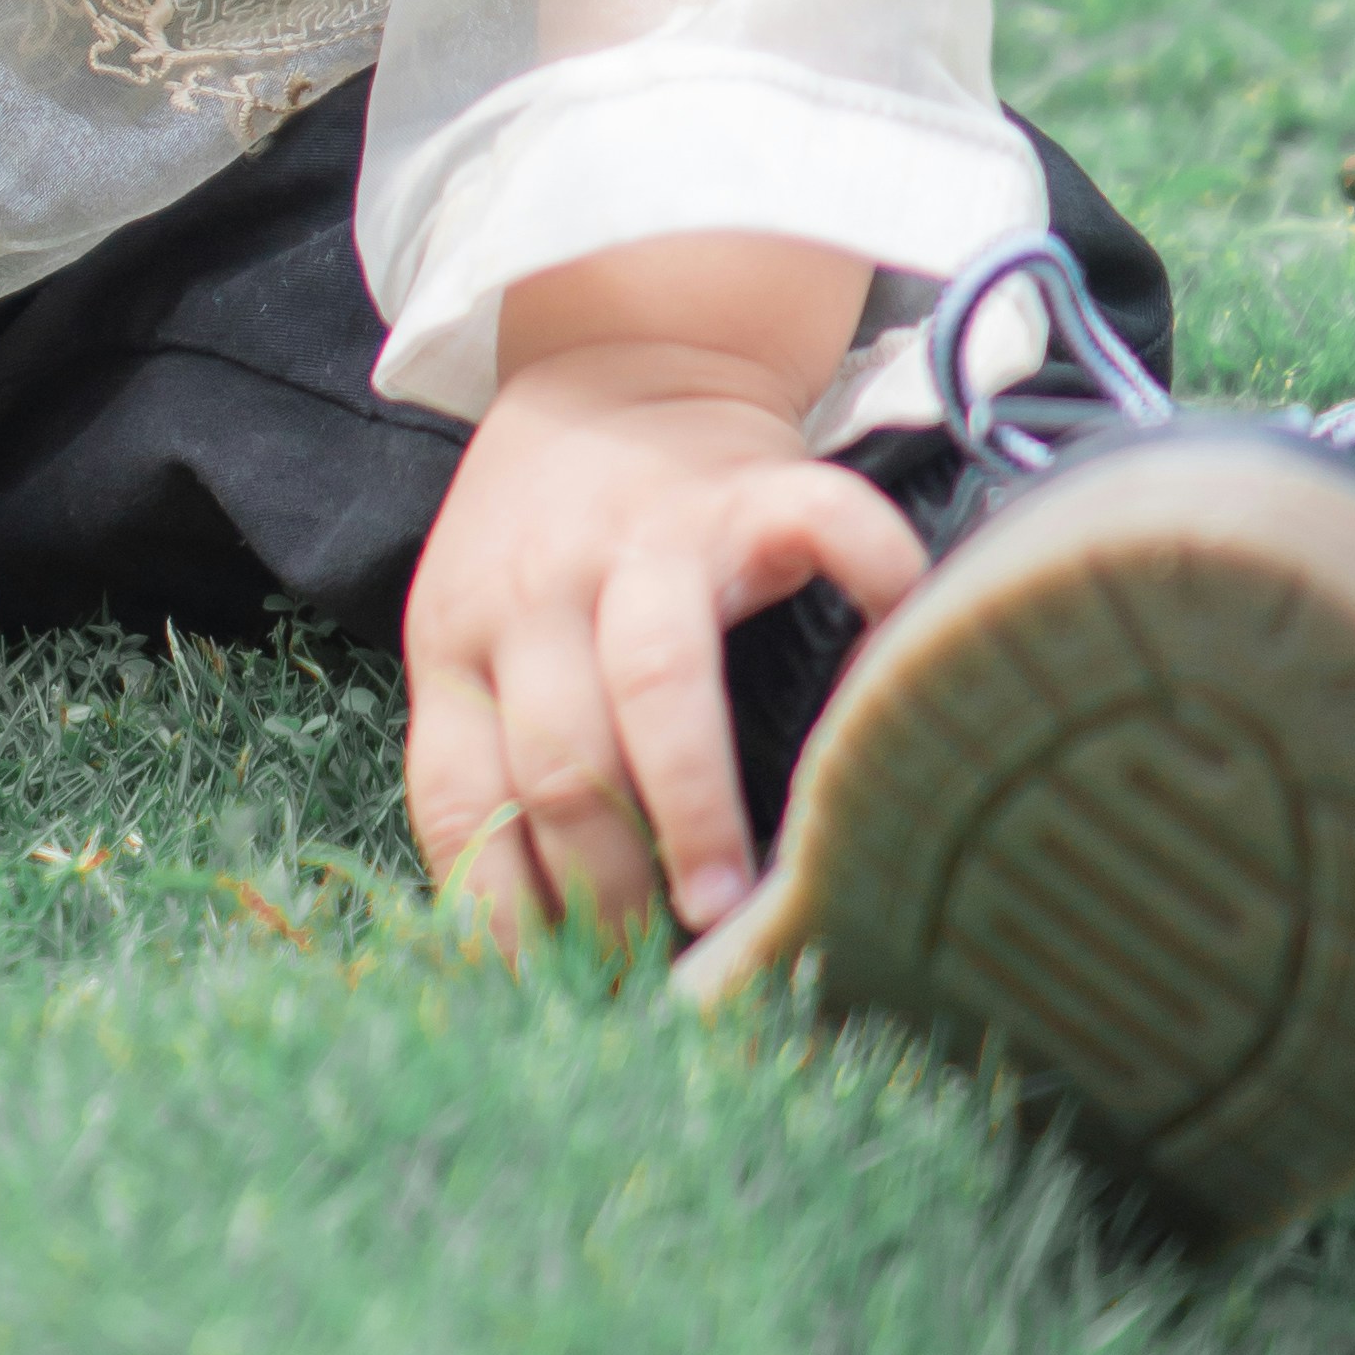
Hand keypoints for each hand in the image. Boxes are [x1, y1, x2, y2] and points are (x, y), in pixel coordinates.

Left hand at [400, 237, 922, 947]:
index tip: (555, 996)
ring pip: (651, 677)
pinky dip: (872, 586)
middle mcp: (539, 588)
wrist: (615, 358)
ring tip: (727, 904)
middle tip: (657, 975)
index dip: (504, 911)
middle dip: (605, 886)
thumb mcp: (478, 637)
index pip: (461, 796)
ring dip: (690, 803)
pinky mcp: (751, 486)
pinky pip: (825, 533)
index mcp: (459, 638)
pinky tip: (895, 662)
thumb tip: (543, 954)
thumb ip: (499, 759)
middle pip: (557, 756)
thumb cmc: (550, 543)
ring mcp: (649, 536)